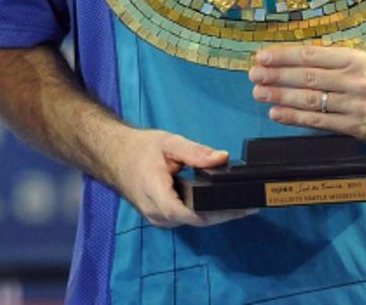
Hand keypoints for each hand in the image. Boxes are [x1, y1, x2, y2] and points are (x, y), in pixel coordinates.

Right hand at [111, 128, 254, 227]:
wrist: (114, 156)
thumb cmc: (140, 149)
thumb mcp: (168, 143)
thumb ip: (195, 152)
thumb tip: (222, 158)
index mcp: (154, 190)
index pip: (184, 212)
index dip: (213, 213)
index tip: (238, 208)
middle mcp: (155, 211)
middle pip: (195, 220)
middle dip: (224, 214)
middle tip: (251, 204)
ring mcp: (157, 218)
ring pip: (193, 222)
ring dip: (216, 215)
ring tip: (242, 204)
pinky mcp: (162, 219)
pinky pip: (187, 219)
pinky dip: (205, 213)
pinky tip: (221, 204)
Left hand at [249, 45, 365, 141]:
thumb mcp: (352, 61)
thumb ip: (322, 60)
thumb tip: (280, 59)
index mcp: (353, 59)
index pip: (311, 56)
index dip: (283, 56)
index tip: (262, 57)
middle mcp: (356, 81)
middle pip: (308, 78)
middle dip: (277, 76)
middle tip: (255, 75)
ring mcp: (356, 105)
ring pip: (311, 100)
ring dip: (280, 97)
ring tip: (259, 93)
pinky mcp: (355, 127)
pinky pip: (318, 121)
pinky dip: (294, 117)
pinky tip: (276, 112)